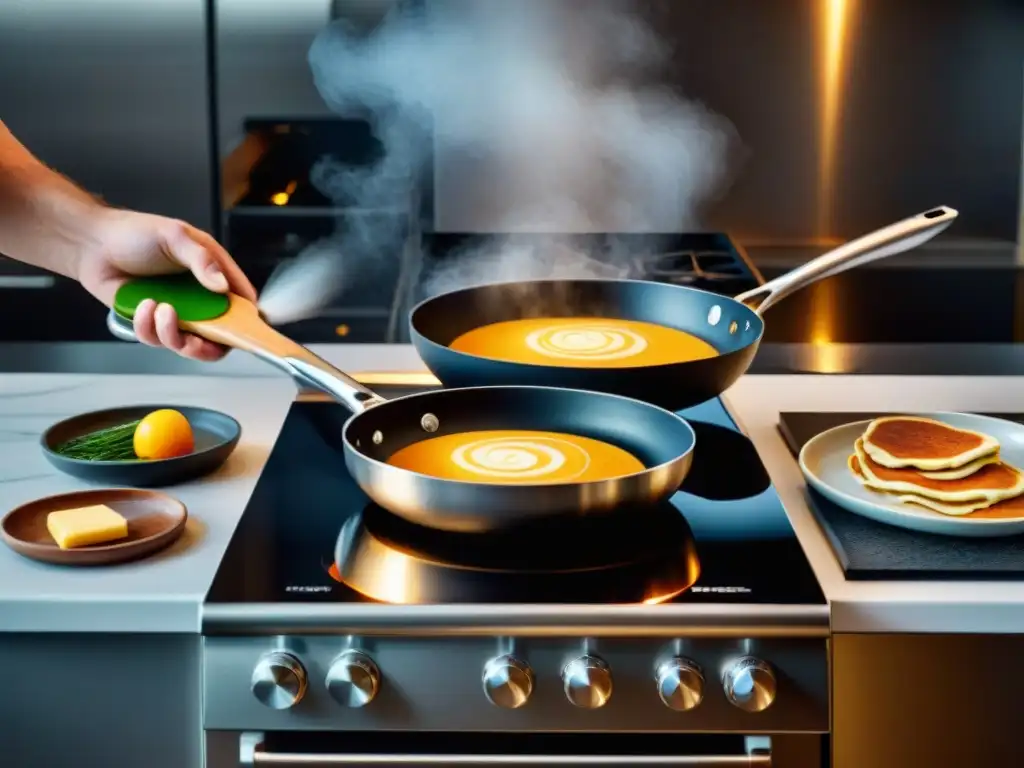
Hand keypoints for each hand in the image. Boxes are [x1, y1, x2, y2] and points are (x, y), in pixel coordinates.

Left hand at [77, 208, 256, 360]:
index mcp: (213, 273)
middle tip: (194, 340)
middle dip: (208, 345)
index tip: (247, 332)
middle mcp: (199, 297)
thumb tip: (223, 286)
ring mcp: (177, 312)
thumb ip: (203, 260)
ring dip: (172, 333)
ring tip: (158, 309)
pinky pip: (157, 339)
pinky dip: (148, 327)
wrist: (91, 244)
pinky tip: (141, 304)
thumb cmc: (134, 232)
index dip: (249, 320)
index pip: (242, 302)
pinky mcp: (152, 322)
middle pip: (220, 336)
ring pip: (188, 344)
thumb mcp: (175, 236)